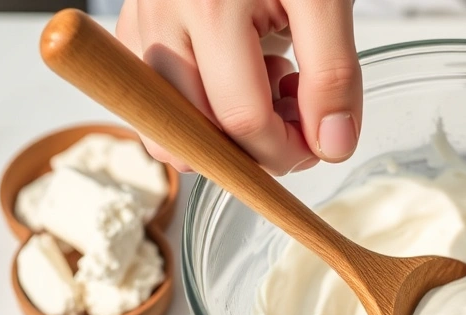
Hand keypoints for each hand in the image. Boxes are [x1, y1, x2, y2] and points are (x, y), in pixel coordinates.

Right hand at [115, 0, 361, 174]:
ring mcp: (139, 21)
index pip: (241, 120)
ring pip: (165, 125)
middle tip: (298, 114)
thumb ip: (333, 73)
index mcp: (209, 7)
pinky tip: (238, 73)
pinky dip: (197, 108)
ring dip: (222, 132)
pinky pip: (152, 98)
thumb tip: (332, 146)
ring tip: (266, 85)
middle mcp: (161, 16)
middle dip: (256, 147)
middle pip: (196, 133)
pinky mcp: (133, 24)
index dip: (287, 150)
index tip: (320, 143)